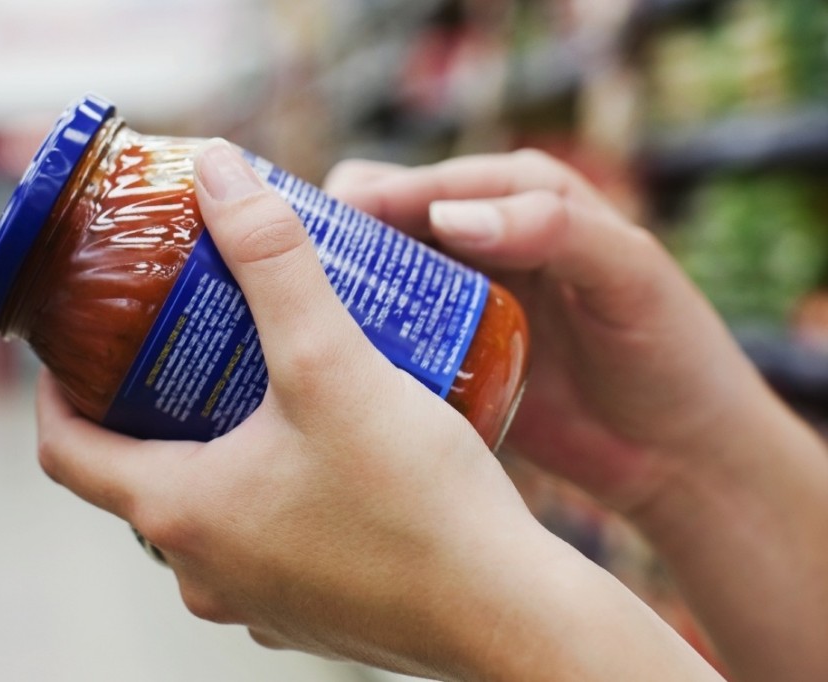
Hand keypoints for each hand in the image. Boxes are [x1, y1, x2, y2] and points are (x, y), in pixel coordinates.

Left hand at [36, 139, 553, 678]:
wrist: (509, 615)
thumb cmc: (418, 503)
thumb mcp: (333, 364)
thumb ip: (275, 261)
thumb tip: (221, 171)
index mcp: (182, 514)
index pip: (66, 449)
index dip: (58, 391)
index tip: (79, 344)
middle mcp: (205, 572)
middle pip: (140, 474)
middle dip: (152, 405)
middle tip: (186, 341)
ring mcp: (258, 602)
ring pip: (209, 508)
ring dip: (217, 446)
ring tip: (261, 383)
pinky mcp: (312, 611)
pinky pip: (265, 539)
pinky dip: (271, 489)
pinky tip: (326, 450)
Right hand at [323, 151, 771, 518]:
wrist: (677, 452)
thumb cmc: (670, 351)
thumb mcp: (628, 275)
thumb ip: (552, 228)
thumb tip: (450, 215)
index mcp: (518, 199)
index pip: (426, 184)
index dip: (370, 201)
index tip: (312, 226)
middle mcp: (477, 244)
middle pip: (383, 226)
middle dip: (334, 243)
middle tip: (286, 279)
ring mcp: (456, 306)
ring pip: (372, 284)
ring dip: (333, 296)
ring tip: (283, 322)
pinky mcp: (446, 361)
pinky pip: (384, 343)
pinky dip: (353, 347)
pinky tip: (319, 367)